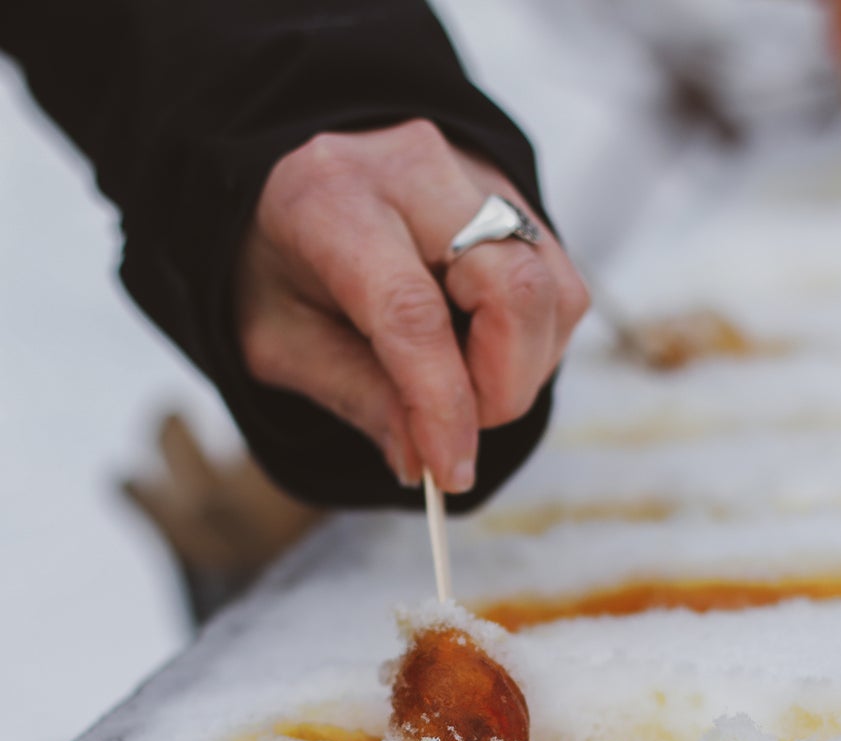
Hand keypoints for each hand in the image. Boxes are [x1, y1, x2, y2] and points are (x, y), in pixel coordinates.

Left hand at [235, 120, 588, 495]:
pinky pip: (561, 290)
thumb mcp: (280, 342)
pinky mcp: (519, 199)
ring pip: (551, 294)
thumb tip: (421, 459)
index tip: (450, 472)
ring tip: (462, 391)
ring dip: (521, 373)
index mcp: (334, 201)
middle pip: (511, 290)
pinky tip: (483, 356)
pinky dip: (534, 348)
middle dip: (499, 390)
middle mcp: (416, 169)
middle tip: (457, 432)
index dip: (441, 404)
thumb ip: (354, 396)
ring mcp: (479, 175)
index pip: (413, 312)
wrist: (296, 186)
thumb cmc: (280, 267)